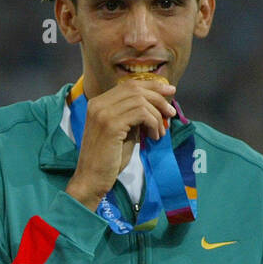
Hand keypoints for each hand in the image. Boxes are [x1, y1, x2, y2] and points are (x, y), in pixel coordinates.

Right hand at [65, 79, 176, 209]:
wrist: (91, 179)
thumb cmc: (108, 160)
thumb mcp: (123, 132)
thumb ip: (134, 117)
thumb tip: (157, 107)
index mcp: (98, 103)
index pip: (129, 85)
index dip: (152, 85)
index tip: (170, 91)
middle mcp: (99, 104)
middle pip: (136, 89)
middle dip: (158, 98)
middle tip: (171, 113)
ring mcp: (103, 113)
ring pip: (141, 101)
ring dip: (156, 116)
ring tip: (160, 132)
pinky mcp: (111, 125)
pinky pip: (141, 114)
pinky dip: (153, 123)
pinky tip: (153, 137)